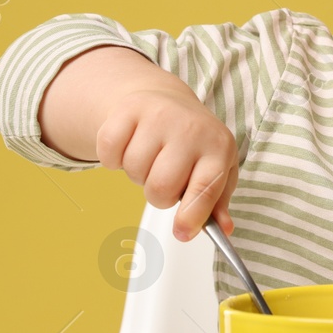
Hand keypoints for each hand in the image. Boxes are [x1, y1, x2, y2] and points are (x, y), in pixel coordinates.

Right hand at [93, 83, 239, 241]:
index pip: (205, 190)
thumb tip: (223, 228)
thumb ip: (216, 201)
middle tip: (163, 178)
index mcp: (218, 147)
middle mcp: (191, 129)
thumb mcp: (215, 167)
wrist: (165, 100)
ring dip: (138, 174)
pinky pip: (109, 153)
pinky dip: (113, 159)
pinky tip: (129, 146)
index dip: (191, 217)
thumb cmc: (193, 142)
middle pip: (161, 188)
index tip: (181, 232)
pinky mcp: (129, 109)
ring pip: (134, 171)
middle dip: (158, 195)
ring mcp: (159, 116)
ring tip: (150, 157)